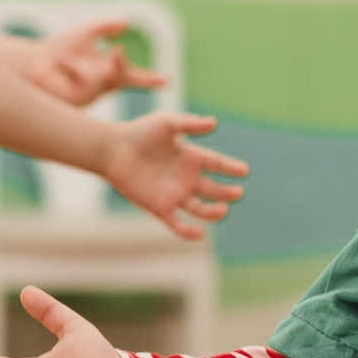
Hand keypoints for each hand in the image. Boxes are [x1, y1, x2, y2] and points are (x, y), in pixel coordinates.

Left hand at [24, 19, 168, 106]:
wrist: (31, 65)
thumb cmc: (55, 50)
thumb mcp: (84, 33)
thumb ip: (105, 28)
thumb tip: (126, 22)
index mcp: (105, 70)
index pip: (132, 76)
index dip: (150, 79)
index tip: (167, 80)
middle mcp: (102, 84)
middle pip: (123, 78)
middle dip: (122, 67)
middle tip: (115, 52)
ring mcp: (92, 94)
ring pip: (106, 79)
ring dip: (86, 65)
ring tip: (64, 57)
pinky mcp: (81, 100)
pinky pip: (88, 81)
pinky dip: (73, 66)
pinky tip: (58, 64)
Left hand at [102, 111, 248, 239]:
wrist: (112, 150)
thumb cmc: (139, 132)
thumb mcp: (167, 123)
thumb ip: (190, 124)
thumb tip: (215, 123)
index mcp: (190, 157)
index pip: (217, 164)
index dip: (231, 168)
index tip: (245, 170)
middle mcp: (185, 178)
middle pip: (213, 189)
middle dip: (227, 193)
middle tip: (238, 192)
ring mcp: (174, 194)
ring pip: (201, 208)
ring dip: (214, 212)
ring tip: (223, 209)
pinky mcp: (160, 207)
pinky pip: (178, 224)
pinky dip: (188, 232)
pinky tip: (200, 234)